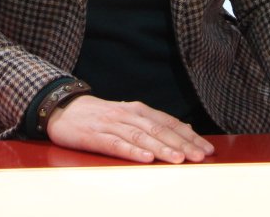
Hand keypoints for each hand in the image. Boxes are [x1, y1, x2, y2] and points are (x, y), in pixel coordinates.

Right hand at [46, 95, 215, 163]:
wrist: (62, 108)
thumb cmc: (99, 116)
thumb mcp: (128, 115)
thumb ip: (153, 123)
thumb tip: (185, 130)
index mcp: (138, 110)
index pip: (169, 123)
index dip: (189, 136)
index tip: (207, 148)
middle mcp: (128, 115)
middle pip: (159, 130)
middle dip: (182, 144)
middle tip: (200, 157)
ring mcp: (112, 124)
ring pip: (142, 137)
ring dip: (162, 148)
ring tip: (179, 160)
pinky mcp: (95, 136)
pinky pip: (116, 144)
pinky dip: (132, 151)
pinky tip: (145, 159)